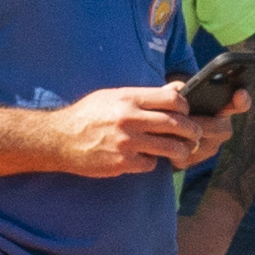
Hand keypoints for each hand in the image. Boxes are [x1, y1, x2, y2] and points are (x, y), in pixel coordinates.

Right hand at [55, 84, 226, 177]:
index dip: (186, 107)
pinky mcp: (123, 163)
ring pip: (171, 148)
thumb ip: (146, 95)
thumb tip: (178, 90)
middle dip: (193, 131)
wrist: (59, 139)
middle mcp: (130, 119)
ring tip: (182, 150)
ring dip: (182, 150)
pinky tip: (145, 158)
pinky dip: (152, 162)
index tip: (186, 113)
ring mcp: (127, 142)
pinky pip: (151, 164)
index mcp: (129, 98)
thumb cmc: (89, 115)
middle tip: (195, 135)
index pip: (173, 99)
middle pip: (178, 124)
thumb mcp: (114, 95)